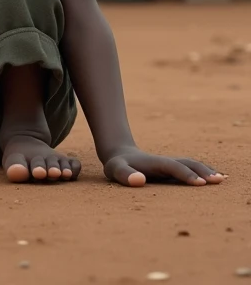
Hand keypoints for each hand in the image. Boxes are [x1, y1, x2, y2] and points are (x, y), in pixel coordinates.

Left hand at [103, 147, 225, 187]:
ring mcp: (168, 165)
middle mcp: (165, 162)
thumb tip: (139, 181)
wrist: (119, 153)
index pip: (174, 167)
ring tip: (221, 179)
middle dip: (203, 171)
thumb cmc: (118, 165)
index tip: (201, 183)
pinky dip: (201, 171)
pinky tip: (210, 178)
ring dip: (205, 170)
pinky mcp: (170, 169)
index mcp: (155, 162)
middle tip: (218, 181)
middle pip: (187, 163)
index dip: (187, 174)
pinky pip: (188, 168)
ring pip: (190, 164)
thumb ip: (126, 175)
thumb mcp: (116, 169)